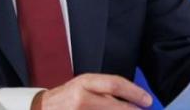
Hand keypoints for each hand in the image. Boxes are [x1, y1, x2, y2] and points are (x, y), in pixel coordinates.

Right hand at [31, 73, 152, 109]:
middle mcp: (81, 97)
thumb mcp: (84, 86)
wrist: (43, 108)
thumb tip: (132, 97)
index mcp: (84, 82)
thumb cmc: (66, 97)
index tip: (147, 100)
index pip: (115, 84)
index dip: (134, 92)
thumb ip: (106, 90)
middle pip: (115, 105)